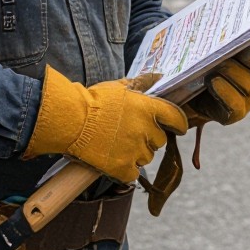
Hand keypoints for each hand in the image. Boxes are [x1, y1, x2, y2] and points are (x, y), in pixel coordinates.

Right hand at [23, 68, 187, 183]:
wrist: (71, 120)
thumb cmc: (94, 100)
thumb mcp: (120, 86)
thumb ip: (142, 82)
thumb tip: (160, 75)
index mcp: (147, 109)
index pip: (176, 119)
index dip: (178, 124)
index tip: (177, 128)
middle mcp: (146, 131)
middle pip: (160, 140)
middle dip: (149, 137)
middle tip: (130, 132)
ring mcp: (136, 151)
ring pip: (147, 157)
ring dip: (137, 153)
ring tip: (117, 144)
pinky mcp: (123, 169)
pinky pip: (134, 174)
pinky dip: (126, 169)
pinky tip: (114, 159)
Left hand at [184, 39, 249, 125]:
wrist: (187, 83)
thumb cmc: (208, 53)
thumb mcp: (220, 34)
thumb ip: (241, 20)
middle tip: (242, 50)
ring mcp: (249, 97)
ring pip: (249, 85)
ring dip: (234, 73)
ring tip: (219, 65)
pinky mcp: (234, 112)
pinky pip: (234, 104)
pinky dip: (224, 91)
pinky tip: (213, 80)